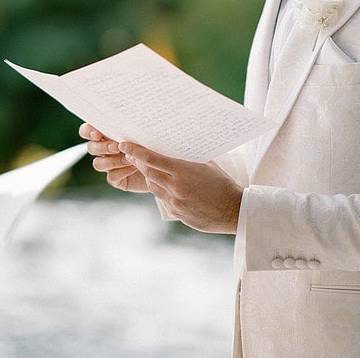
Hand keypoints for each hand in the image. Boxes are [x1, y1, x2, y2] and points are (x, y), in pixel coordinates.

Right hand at [79, 123, 147, 192]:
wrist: (161, 166)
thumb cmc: (150, 144)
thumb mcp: (141, 134)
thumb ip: (130, 129)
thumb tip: (128, 123)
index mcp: (105, 135)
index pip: (86, 131)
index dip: (88, 132)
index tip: (98, 134)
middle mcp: (103, 150)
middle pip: (91, 147)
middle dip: (103, 147)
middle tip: (117, 147)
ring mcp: (108, 165)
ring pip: (98, 163)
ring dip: (112, 161)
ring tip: (129, 158)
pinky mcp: (116, 179)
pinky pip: (111, 177)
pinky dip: (121, 172)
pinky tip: (133, 168)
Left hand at [120, 142, 242, 234]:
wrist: (234, 211)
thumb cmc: (223, 184)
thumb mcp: (207, 165)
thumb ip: (188, 159)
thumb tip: (174, 148)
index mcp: (183, 172)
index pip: (152, 159)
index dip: (136, 151)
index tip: (124, 144)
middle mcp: (176, 187)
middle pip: (147, 173)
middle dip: (138, 163)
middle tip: (130, 155)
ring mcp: (175, 203)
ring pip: (153, 187)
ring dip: (149, 178)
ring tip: (148, 170)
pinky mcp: (178, 214)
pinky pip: (164, 200)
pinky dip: (163, 192)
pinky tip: (168, 187)